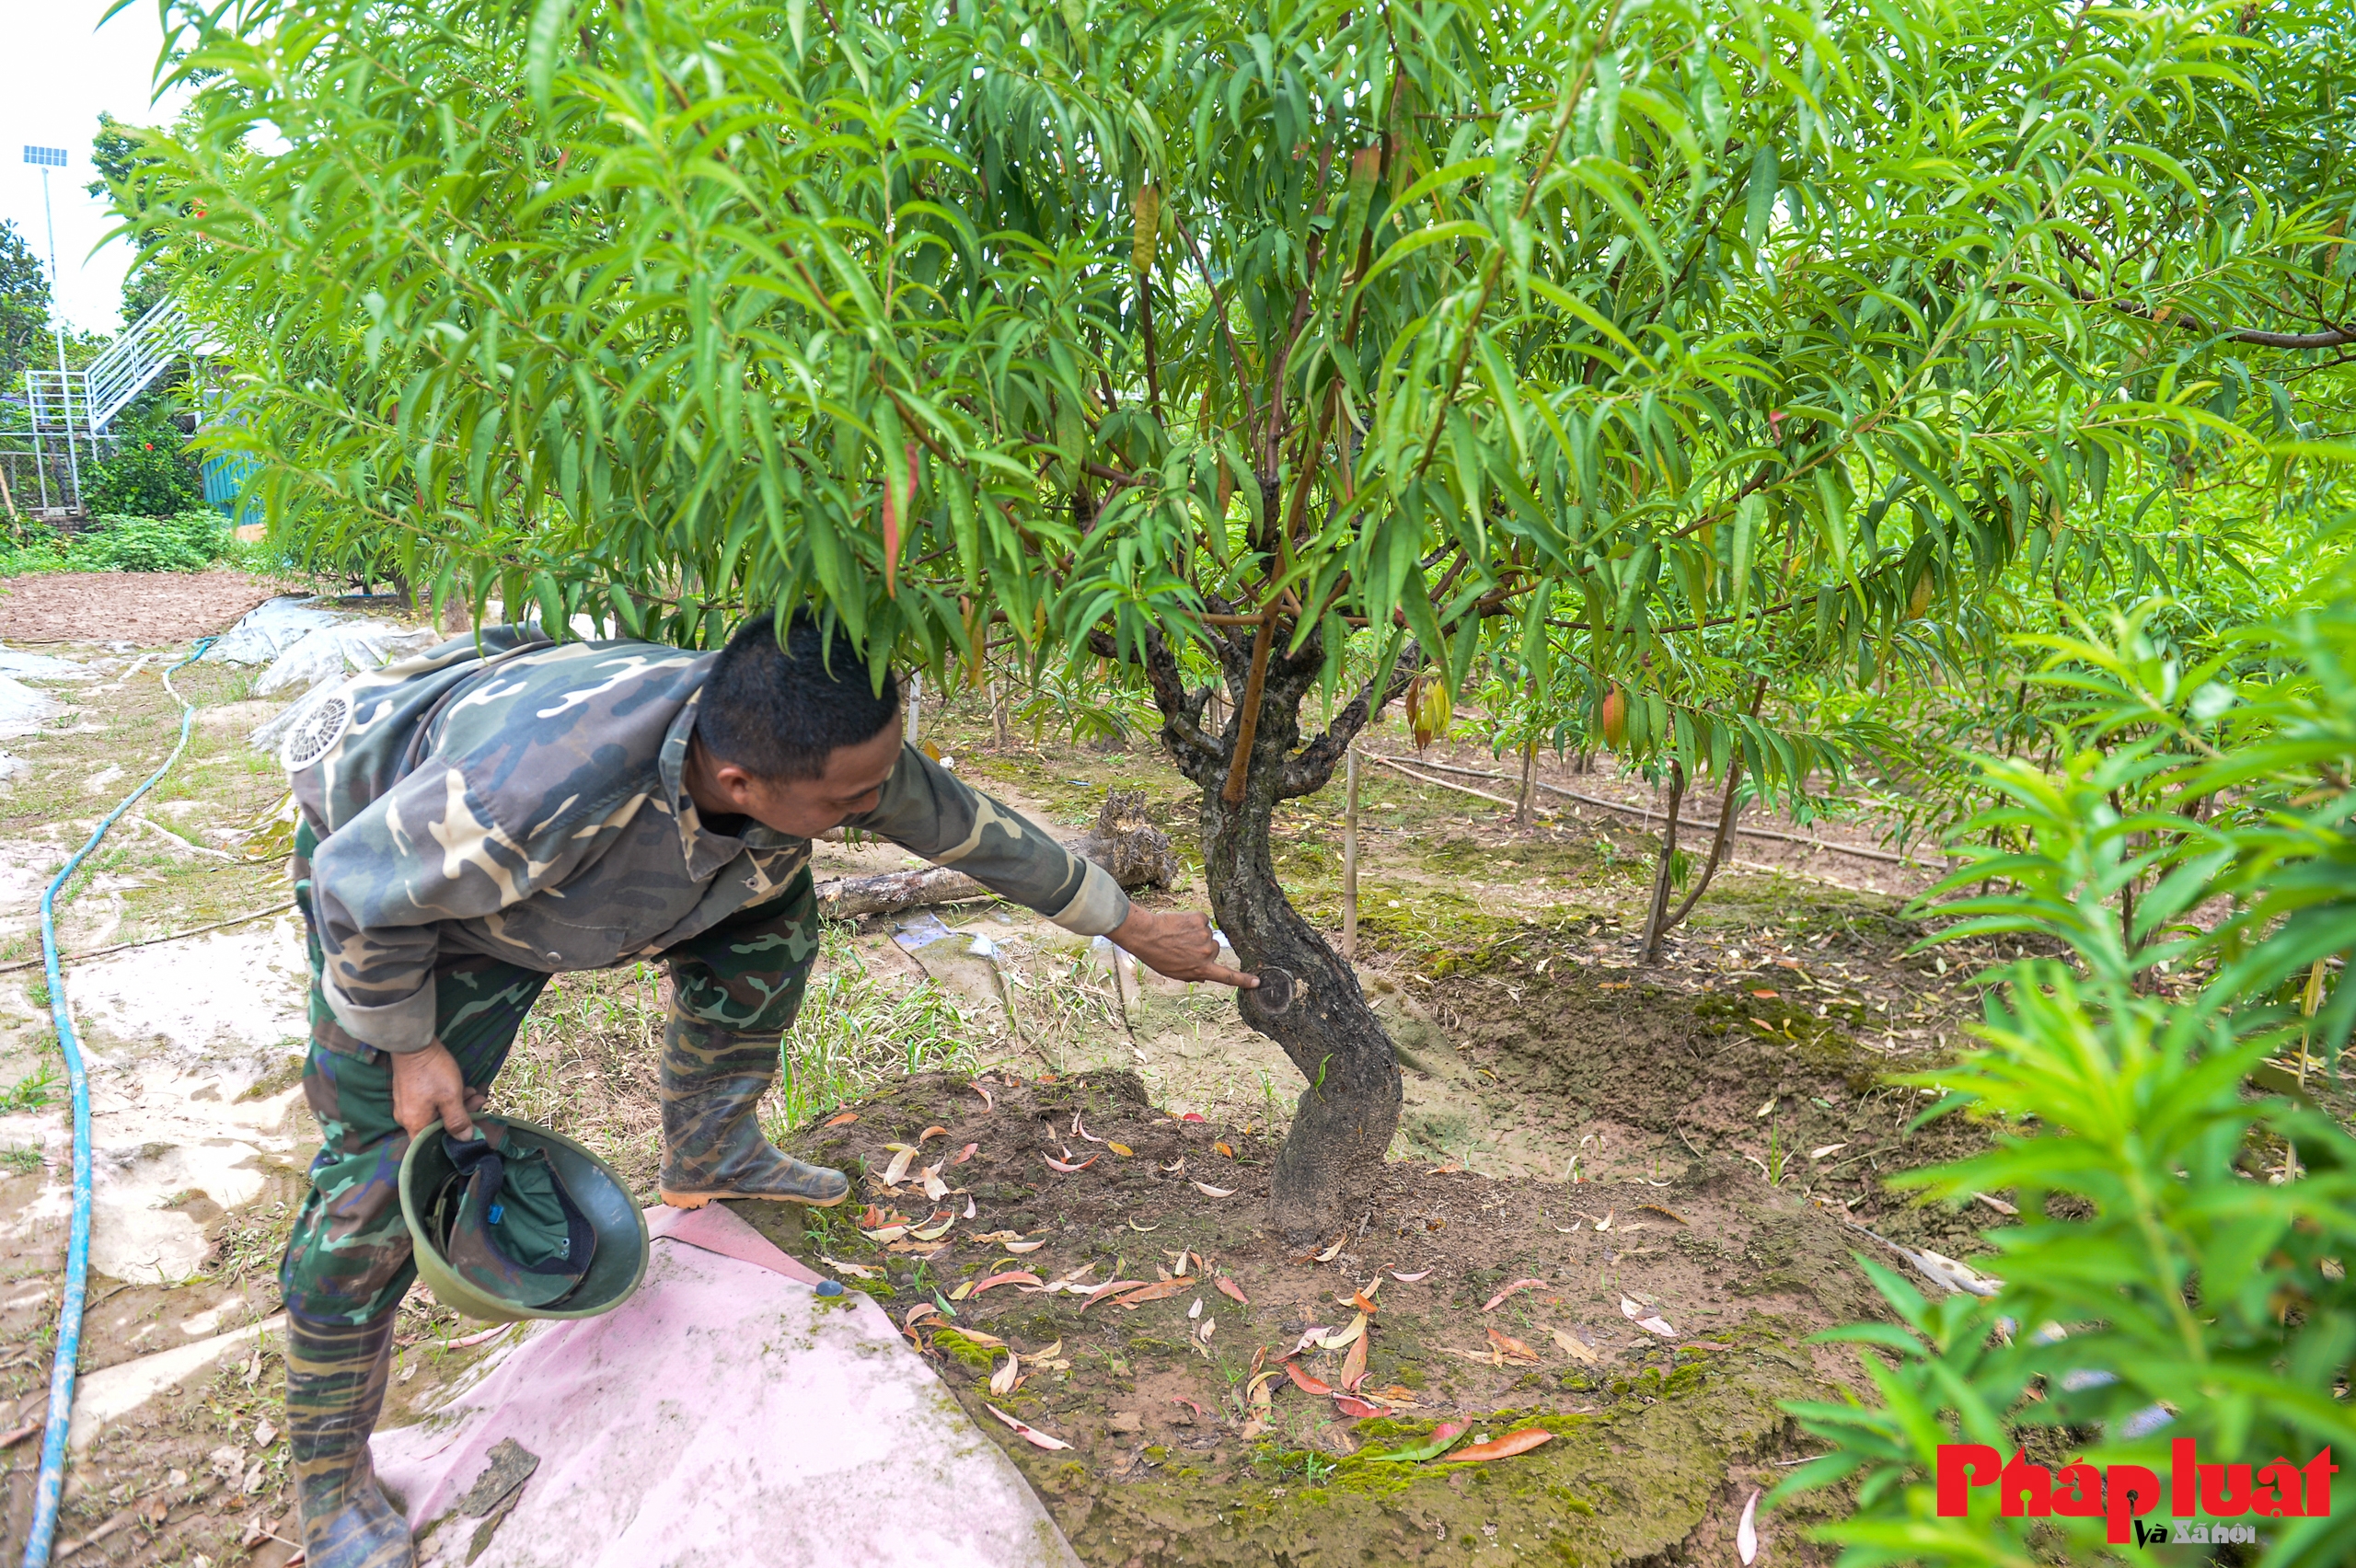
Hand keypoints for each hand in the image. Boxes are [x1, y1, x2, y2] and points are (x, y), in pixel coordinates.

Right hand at [389, 1039, 482, 1139]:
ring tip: (475, 1093)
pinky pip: (430, 1102)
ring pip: (436, 1112)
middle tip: (480, 1103)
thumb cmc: (432, 1072)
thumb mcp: (450, 1097)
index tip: (470, 1132)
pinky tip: (464, 1088)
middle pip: (436, 1127)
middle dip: (461, 1117)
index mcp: (414, 1124)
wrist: (413, 1043)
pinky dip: (447, 1098)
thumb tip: (465, 1139)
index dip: (450, 1142)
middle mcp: (407, 1118)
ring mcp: (407, 1104)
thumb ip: (457, 1121)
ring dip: (458, 1104)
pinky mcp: (410, 1092)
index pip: (430, 1146)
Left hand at [1110, 908, 1258, 988]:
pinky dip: (1193, 920)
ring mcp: (1205, 936)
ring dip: (1196, 933)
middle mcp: (1207, 953)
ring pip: (1207, 934)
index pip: (1227, 976)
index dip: (1244, 980)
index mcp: (1201, 969)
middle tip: (1182, 947)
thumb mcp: (1174, 973)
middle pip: (1214, 949)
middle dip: (1202, 948)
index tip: (1258, 981)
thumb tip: (1206, 976)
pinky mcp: (1200, 920)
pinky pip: (1203, 919)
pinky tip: (1180, 924)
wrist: (1146, 935)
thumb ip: (1193, 975)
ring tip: (1177, 936)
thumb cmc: (1157, 956)